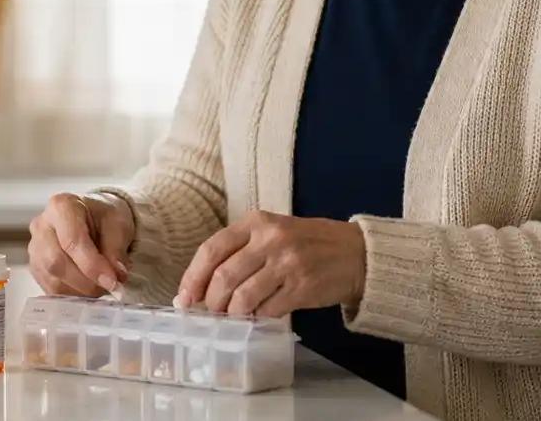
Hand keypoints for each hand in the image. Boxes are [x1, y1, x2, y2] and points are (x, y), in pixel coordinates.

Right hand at [28, 192, 134, 295]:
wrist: (94, 219)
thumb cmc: (104, 217)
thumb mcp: (118, 224)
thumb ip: (117, 249)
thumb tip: (116, 275)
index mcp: (61, 206)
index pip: (71, 240)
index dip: (92, 265)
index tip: (112, 281)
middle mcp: (41, 226)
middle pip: (56, 262)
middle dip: (86, 281)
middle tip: (110, 286)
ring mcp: (35, 248)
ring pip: (52, 279)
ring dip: (81, 290)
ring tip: (102, 286)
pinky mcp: (36, 268)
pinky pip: (50, 289)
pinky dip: (73, 294)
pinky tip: (89, 288)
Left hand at [175, 210, 366, 316]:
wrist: (356, 253)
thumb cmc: (308, 244)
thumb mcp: (273, 232)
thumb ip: (241, 250)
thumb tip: (203, 285)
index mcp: (257, 222)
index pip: (212, 249)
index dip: (193, 277)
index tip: (184, 298)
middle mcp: (270, 239)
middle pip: (223, 277)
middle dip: (211, 302)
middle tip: (210, 313)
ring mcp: (287, 263)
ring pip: (242, 297)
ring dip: (232, 314)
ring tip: (233, 317)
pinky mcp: (302, 287)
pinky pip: (267, 310)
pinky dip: (257, 318)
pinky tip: (258, 317)